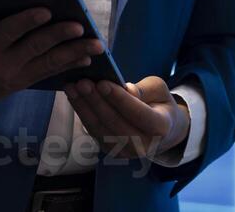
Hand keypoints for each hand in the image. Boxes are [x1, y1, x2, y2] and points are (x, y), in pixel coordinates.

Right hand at [0, 3, 103, 121]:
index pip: (7, 34)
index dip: (26, 22)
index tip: (45, 10)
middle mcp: (0, 65)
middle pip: (35, 48)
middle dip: (59, 36)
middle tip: (80, 26)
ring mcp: (12, 76)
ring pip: (47, 63)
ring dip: (73, 53)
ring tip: (95, 44)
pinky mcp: (19, 83)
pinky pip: (46, 74)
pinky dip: (67, 66)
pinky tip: (85, 58)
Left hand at [64, 75, 190, 161]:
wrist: (161, 131)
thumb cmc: (159, 104)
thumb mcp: (159, 90)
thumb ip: (144, 89)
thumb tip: (125, 89)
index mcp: (162, 128)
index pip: (139, 115)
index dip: (120, 100)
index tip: (102, 83)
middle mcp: (144, 145)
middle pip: (116, 124)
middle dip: (96, 102)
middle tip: (82, 83)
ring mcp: (126, 152)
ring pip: (101, 130)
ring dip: (84, 108)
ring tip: (72, 88)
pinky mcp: (112, 151)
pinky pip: (95, 132)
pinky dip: (83, 114)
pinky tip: (74, 97)